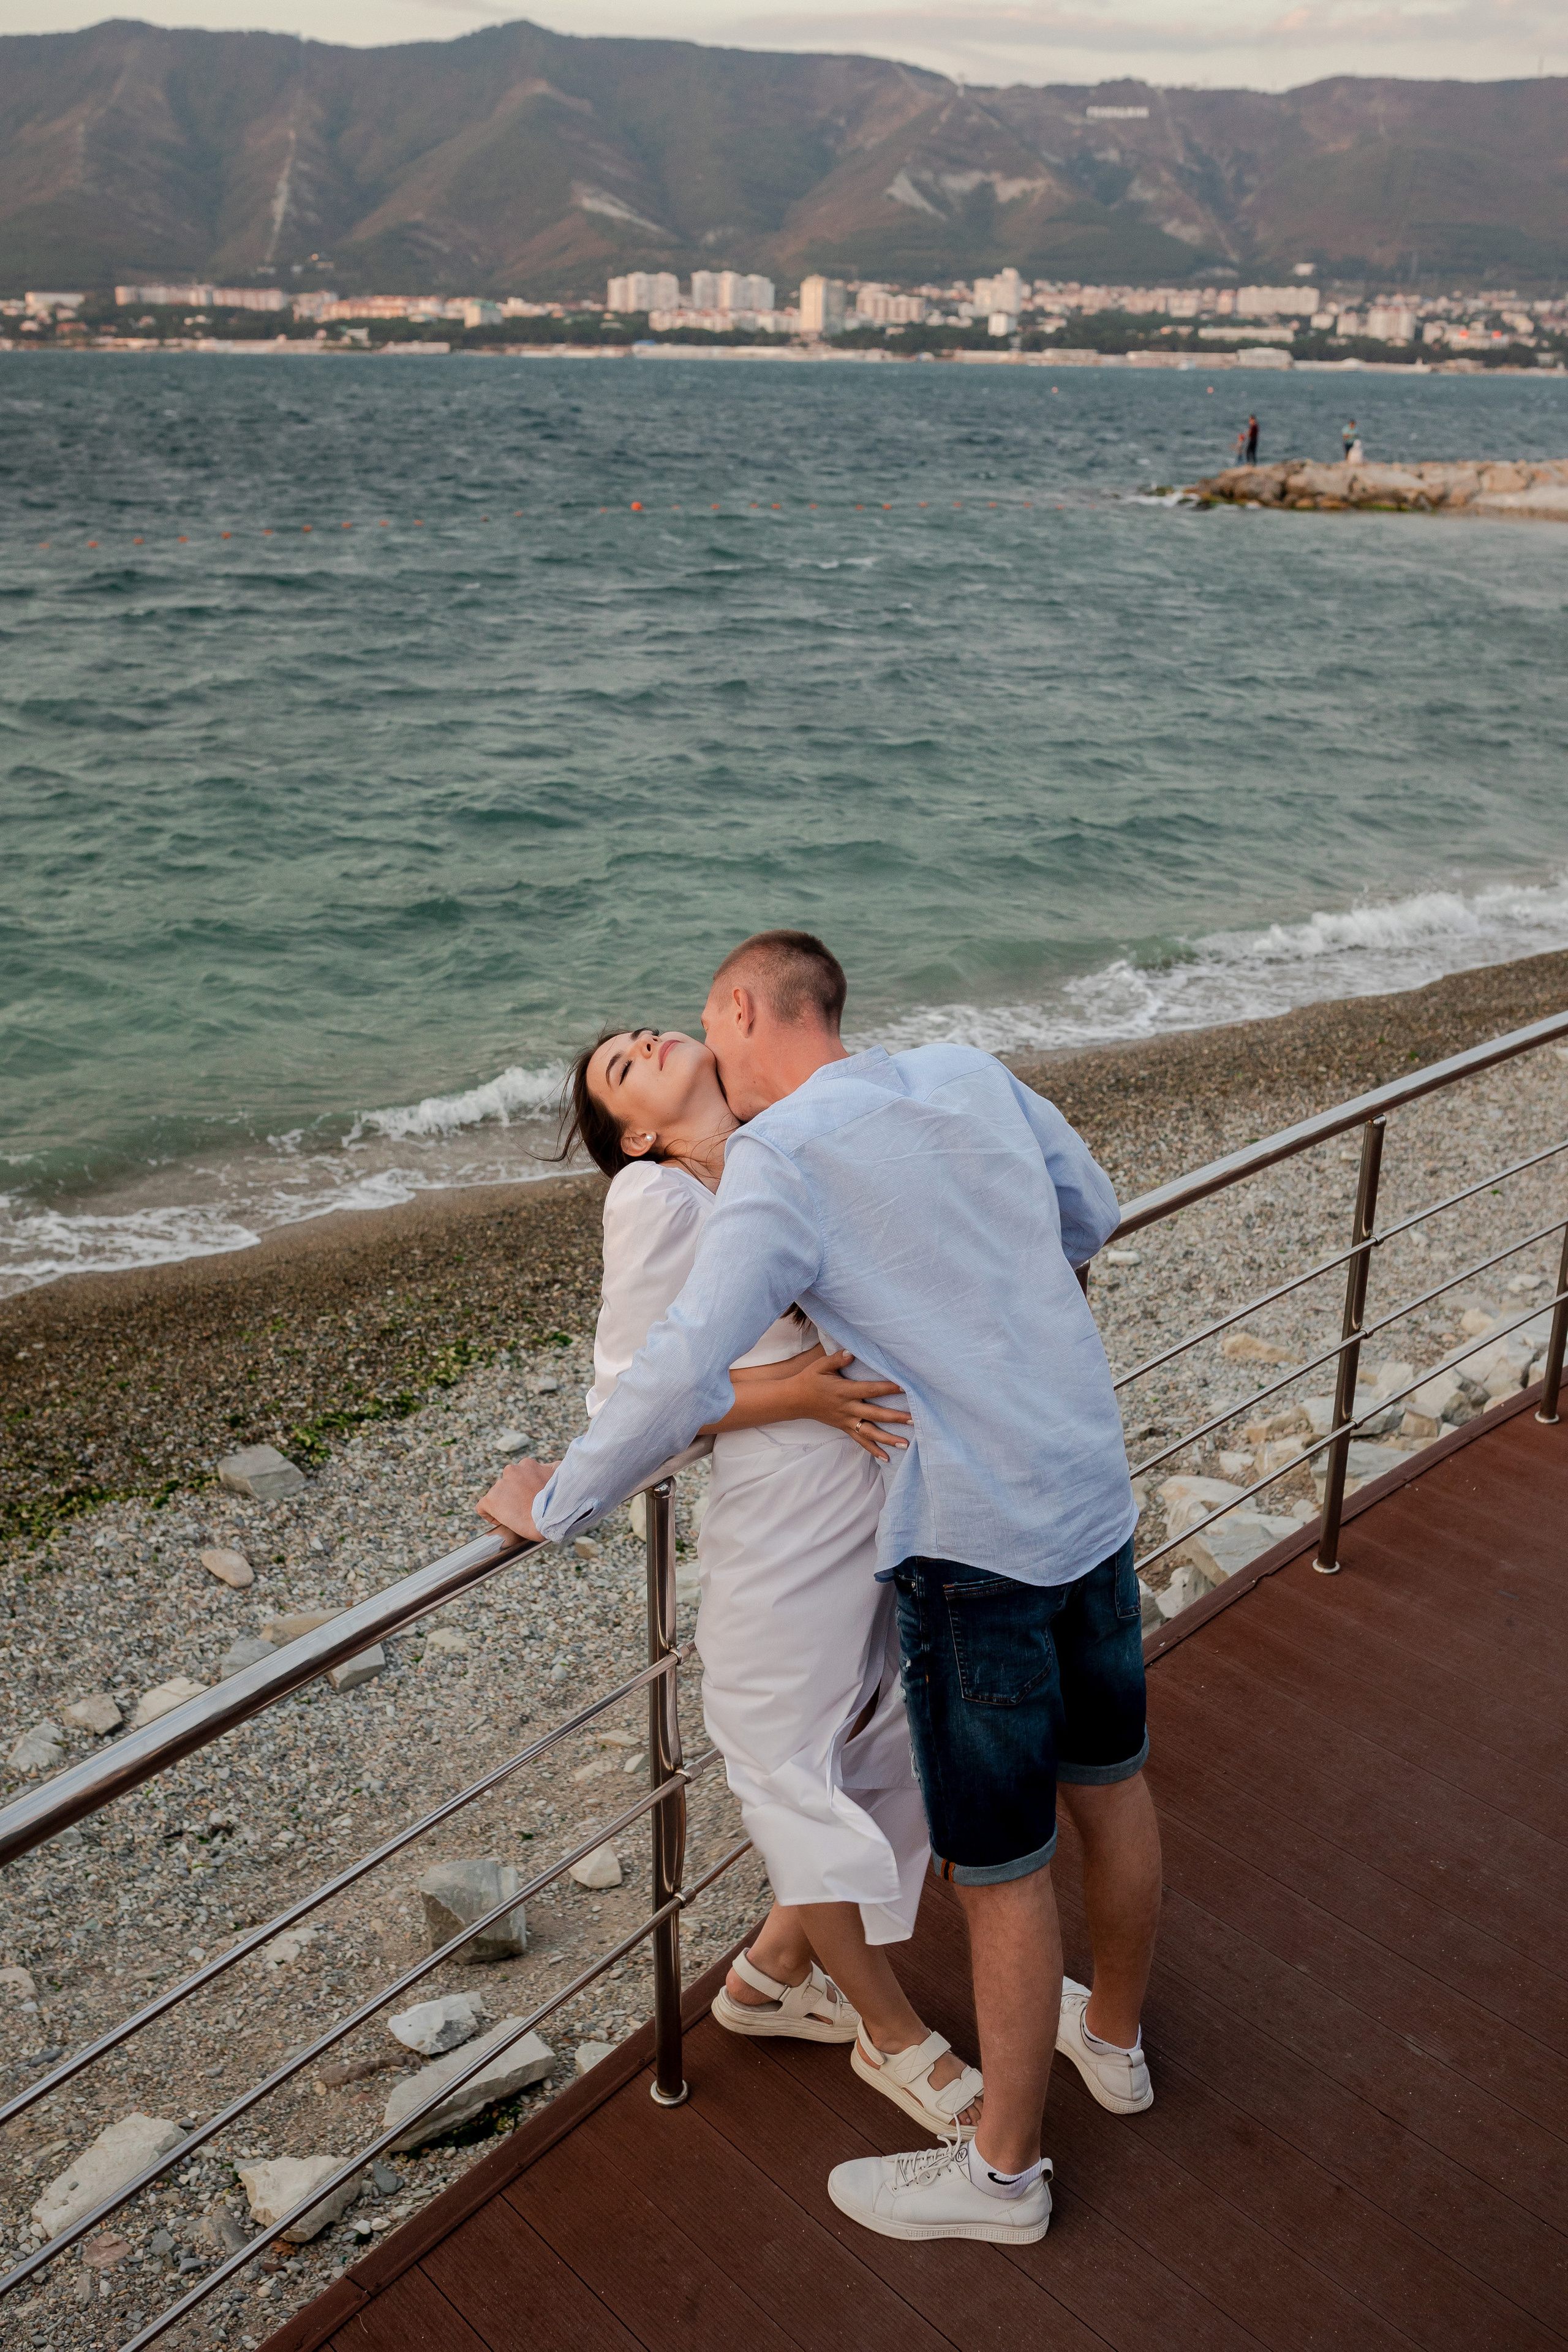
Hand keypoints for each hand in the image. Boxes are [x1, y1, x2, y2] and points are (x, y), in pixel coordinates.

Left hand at [476, 1457, 559, 1542]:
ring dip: (504, 1503)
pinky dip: (490, 1515)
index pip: (519, 1474)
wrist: (551, 1517)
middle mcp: (512, 1470)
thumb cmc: (559, 1500)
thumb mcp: (560, 1475)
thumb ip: (553, 1468)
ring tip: (516, 1516)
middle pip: (507, 1484)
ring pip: (497, 1495)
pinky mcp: (491, 1499)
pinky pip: (482, 1507)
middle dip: (514, 1495)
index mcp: (527, 1465)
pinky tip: (500, 1521)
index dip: (522, 1488)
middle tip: (525, 1508)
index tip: (529, 1499)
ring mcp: (500, 1485)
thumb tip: (551, 1467)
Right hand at [781, 1350, 911, 1461]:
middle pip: (875, 1414)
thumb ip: (837, 1359)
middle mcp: (847, 1408)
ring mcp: (846, 1420)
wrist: (794, 1400)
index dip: (887, 1388)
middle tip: (914, 1419)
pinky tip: (887, 1458)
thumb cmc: (810, 1379)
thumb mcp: (820, 1365)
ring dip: (888, 1438)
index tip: (905, 1387)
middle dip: (895, 1417)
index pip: (870, 1389)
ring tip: (906, 1444)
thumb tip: (851, 1352)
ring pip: (870, 1432)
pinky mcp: (844, 1428)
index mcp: (844, 1391)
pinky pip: (860, 1441)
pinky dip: (873, 1450)